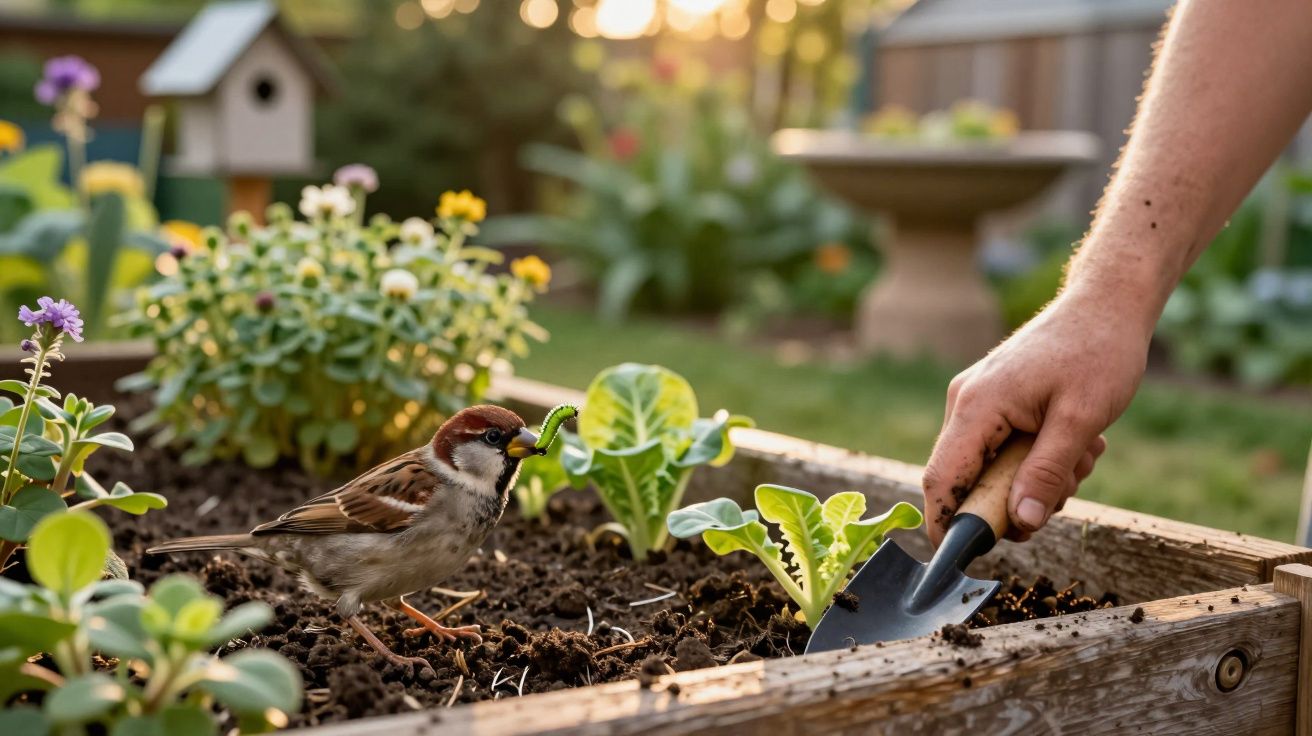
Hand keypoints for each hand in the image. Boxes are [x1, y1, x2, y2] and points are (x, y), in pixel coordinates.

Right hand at [922, 288, 1149, 546]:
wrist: (1106, 303)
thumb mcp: (1081, 420)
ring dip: (1035, 478)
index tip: (962, 558)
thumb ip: (1047, 472)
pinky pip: (1003, 450)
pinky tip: (1075, 440)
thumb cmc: (1098, 352)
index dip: (946, 524)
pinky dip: (1037, 458)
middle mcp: (966, 403)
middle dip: (1013, 499)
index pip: (942, 479)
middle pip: (967, 480)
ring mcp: (977, 400)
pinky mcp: (994, 401)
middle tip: (1065, 488)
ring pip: (990, 468)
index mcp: (977, 406)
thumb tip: (1023, 523)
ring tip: (1081, 453)